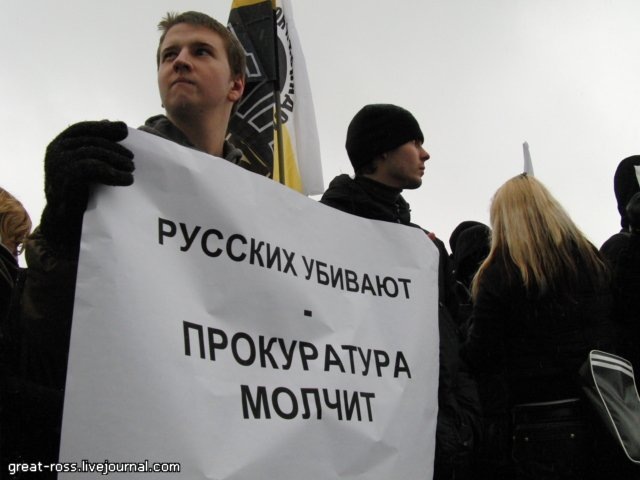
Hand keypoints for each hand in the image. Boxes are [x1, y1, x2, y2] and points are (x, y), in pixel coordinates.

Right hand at [40, 120, 134, 257]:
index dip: (103, 128)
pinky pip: (93, 168)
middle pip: (90, 141)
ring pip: (93, 152)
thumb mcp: (88, 165)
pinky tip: (126, 180)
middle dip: (114, 148)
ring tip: (132, 169)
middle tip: (132, 159)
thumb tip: (112, 122)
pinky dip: (113, 172)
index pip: (82, 129)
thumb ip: (97, 145)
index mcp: (60, 145)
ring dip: (116, 160)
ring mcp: (58, 164)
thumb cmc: (80, 192)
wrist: (66, 222)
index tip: (124, 130)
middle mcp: (56, 151)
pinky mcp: (65, 178)